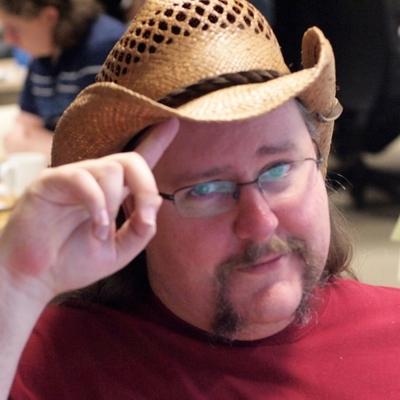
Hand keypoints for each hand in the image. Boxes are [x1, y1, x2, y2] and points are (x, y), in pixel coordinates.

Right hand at [0, 118, 178, 303]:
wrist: (34, 279)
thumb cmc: (72, 263)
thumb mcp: (119, 251)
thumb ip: (140, 231)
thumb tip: (157, 203)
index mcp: (111, 193)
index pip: (137, 161)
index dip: (155, 142)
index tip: (174, 124)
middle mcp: (93, 180)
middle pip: (131, 160)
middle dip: (146, 187)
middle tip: (145, 217)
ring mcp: (72, 178)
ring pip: (110, 169)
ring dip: (115, 203)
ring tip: (102, 231)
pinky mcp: (50, 182)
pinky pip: (83, 180)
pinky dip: (97, 205)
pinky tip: (96, 226)